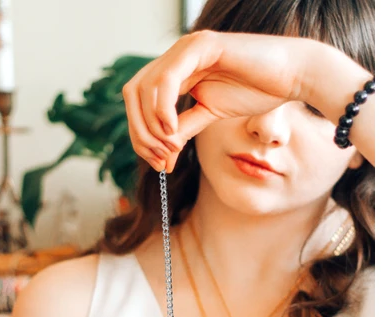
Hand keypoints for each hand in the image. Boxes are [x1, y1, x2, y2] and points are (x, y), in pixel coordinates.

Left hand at [122, 29, 317, 172]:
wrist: (292, 76)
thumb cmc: (257, 91)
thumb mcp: (210, 116)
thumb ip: (184, 130)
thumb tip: (162, 155)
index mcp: (175, 72)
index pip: (138, 102)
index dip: (140, 135)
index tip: (159, 163)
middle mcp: (175, 57)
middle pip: (132, 94)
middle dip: (139, 133)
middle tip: (159, 159)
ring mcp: (186, 49)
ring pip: (144, 87)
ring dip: (150, 124)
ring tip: (170, 147)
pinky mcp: (201, 46)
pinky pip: (167, 78)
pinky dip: (163, 107)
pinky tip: (173, 128)